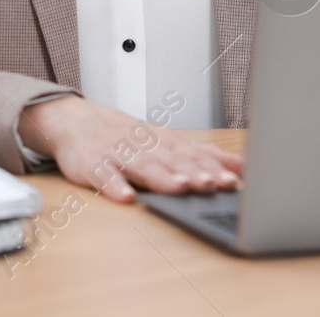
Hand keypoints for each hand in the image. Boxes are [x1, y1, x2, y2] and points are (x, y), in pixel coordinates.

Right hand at [19, 97, 241, 202]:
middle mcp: (145, 145)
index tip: (234, 181)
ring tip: (178, 188)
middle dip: (193, 172)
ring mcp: (118, 154)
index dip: (214, 167)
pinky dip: (113, 186)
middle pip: (172, 160)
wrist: (76, 121)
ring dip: (161, 177)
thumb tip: (243, 167)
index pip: (193, 154)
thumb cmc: (127, 137)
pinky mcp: (92, 165)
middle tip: (213, 184)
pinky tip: (125, 197)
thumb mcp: (166, 141)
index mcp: (164, 141)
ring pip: (142, 165)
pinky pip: (103, 176)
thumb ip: (202, 155)